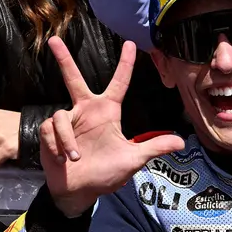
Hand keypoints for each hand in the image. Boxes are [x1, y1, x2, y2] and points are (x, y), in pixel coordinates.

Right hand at [40, 37, 184, 217]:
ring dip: (68, 139)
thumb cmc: (106, 174)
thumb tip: (182, 142)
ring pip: (62, 116)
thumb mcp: (132, 160)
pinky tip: (64, 159)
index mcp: (108, 112)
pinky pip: (52, 130)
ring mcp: (67, 122)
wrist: (80, 193)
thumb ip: (154, 147)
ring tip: (75, 158)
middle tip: (53, 39)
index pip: (119, 83)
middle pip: (74, 79)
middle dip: (64, 59)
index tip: (130, 43)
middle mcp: (86, 111)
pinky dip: (59, 145)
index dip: (125, 64)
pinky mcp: (49, 133)